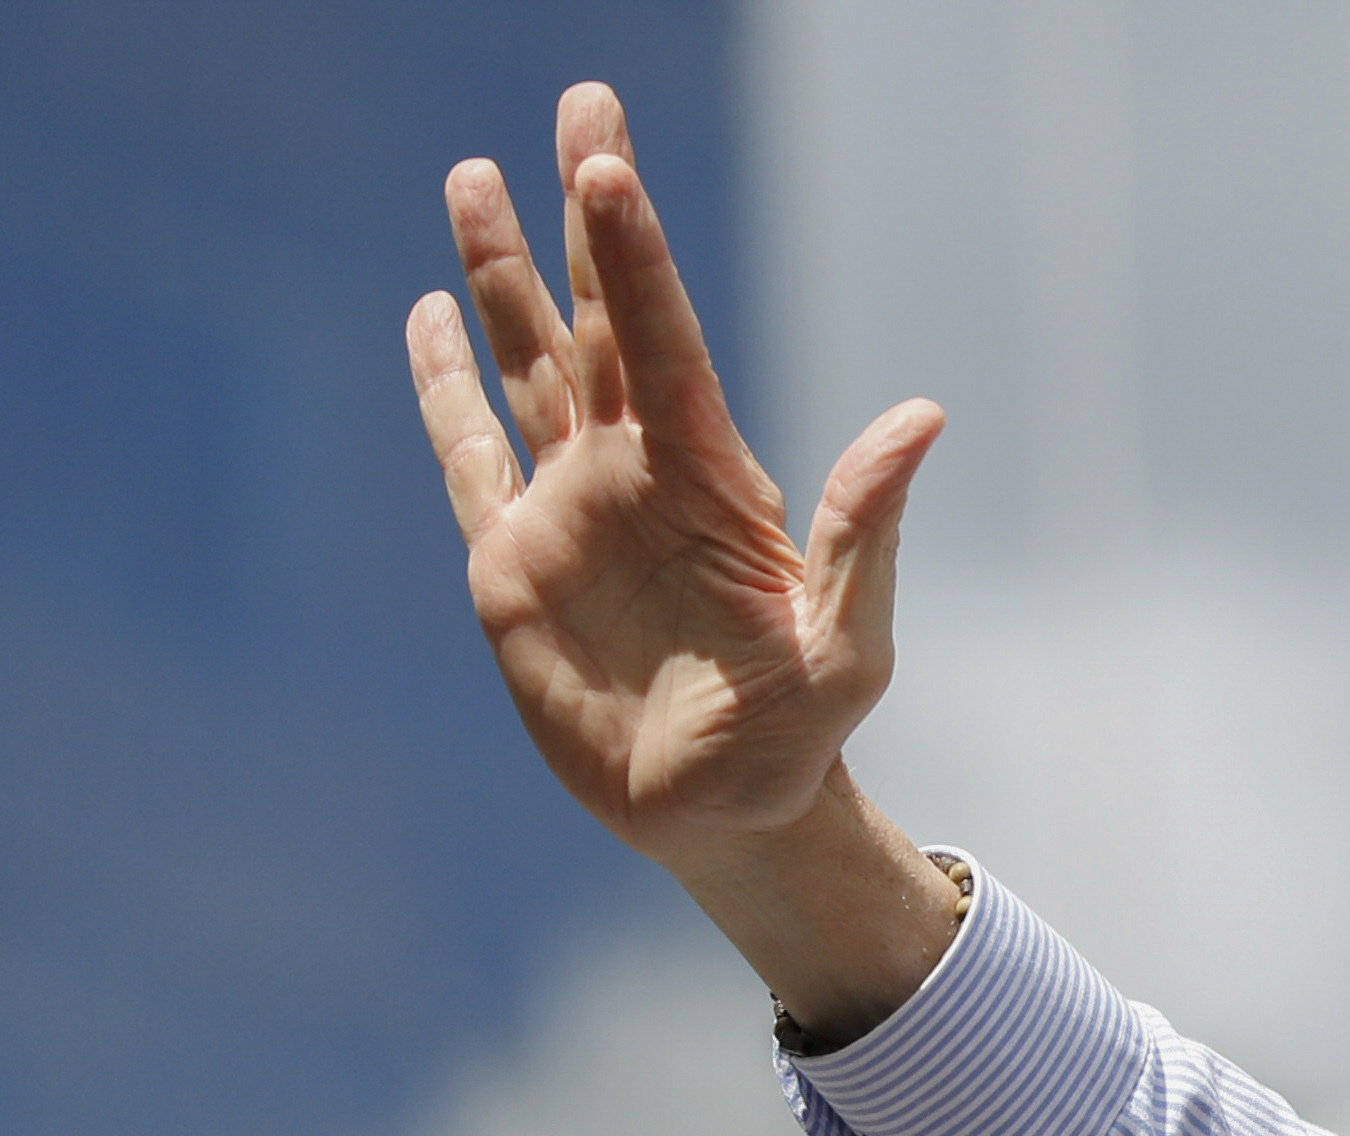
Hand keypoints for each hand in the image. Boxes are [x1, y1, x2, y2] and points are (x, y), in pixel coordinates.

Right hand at [405, 83, 964, 1034]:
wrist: (726, 816)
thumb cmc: (800, 738)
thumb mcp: (848, 645)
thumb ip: (865, 533)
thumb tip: (922, 416)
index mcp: (706, 480)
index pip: (662, 340)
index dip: (630, 251)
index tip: (604, 157)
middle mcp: (632, 473)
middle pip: (595, 319)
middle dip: (581, 216)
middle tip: (583, 106)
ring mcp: (568, 510)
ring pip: (525, 364)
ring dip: (500, 272)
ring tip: (475, 173)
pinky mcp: (510, 563)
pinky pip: (469, 457)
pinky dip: (443, 390)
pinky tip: (427, 318)